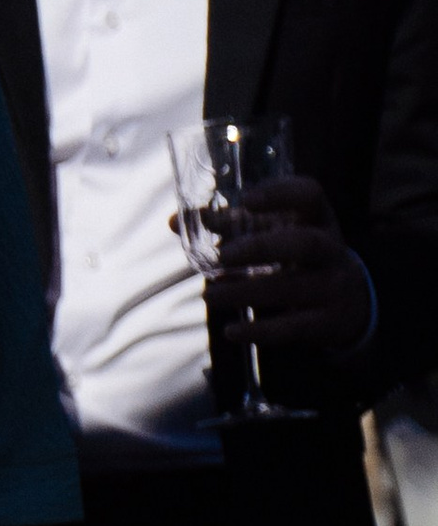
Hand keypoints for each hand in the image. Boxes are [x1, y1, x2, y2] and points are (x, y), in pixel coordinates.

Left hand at [209, 175, 373, 358]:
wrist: (352, 306)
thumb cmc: (300, 260)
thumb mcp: (279, 236)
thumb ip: (231, 227)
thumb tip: (174, 221)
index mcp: (318, 219)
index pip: (310, 194)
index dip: (281, 194)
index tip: (246, 199)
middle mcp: (330, 249)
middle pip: (305, 243)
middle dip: (263, 247)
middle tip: (223, 255)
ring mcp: (332, 286)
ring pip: (292, 287)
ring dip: (246, 291)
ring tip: (209, 294)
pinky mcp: (325, 322)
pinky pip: (292, 327)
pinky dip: (259, 331)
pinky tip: (231, 331)